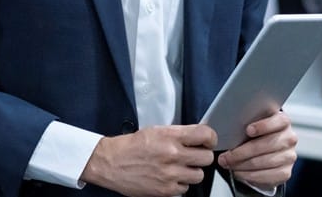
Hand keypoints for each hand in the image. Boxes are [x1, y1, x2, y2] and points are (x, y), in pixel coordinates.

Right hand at [81, 124, 216, 196]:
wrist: (111, 163)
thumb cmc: (131, 146)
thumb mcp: (156, 131)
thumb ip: (178, 134)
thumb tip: (198, 138)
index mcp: (171, 136)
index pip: (206, 135)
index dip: (210, 138)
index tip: (207, 141)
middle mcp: (172, 155)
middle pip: (207, 158)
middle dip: (202, 156)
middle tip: (194, 155)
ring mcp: (170, 174)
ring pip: (199, 175)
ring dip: (192, 172)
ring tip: (180, 168)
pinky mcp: (165, 190)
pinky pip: (185, 189)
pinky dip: (180, 185)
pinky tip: (170, 178)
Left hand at [217, 111, 296, 191]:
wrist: (266, 154)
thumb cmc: (257, 137)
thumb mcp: (252, 126)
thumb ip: (245, 125)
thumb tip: (226, 132)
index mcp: (283, 122)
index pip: (278, 121)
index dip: (263, 126)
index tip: (248, 130)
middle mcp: (289, 138)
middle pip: (266, 145)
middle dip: (242, 152)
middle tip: (225, 156)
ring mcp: (289, 156)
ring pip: (264, 162)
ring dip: (242, 165)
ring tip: (228, 164)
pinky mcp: (285, 172)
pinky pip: (266, 176)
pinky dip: (248, 175)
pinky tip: (238, 172)